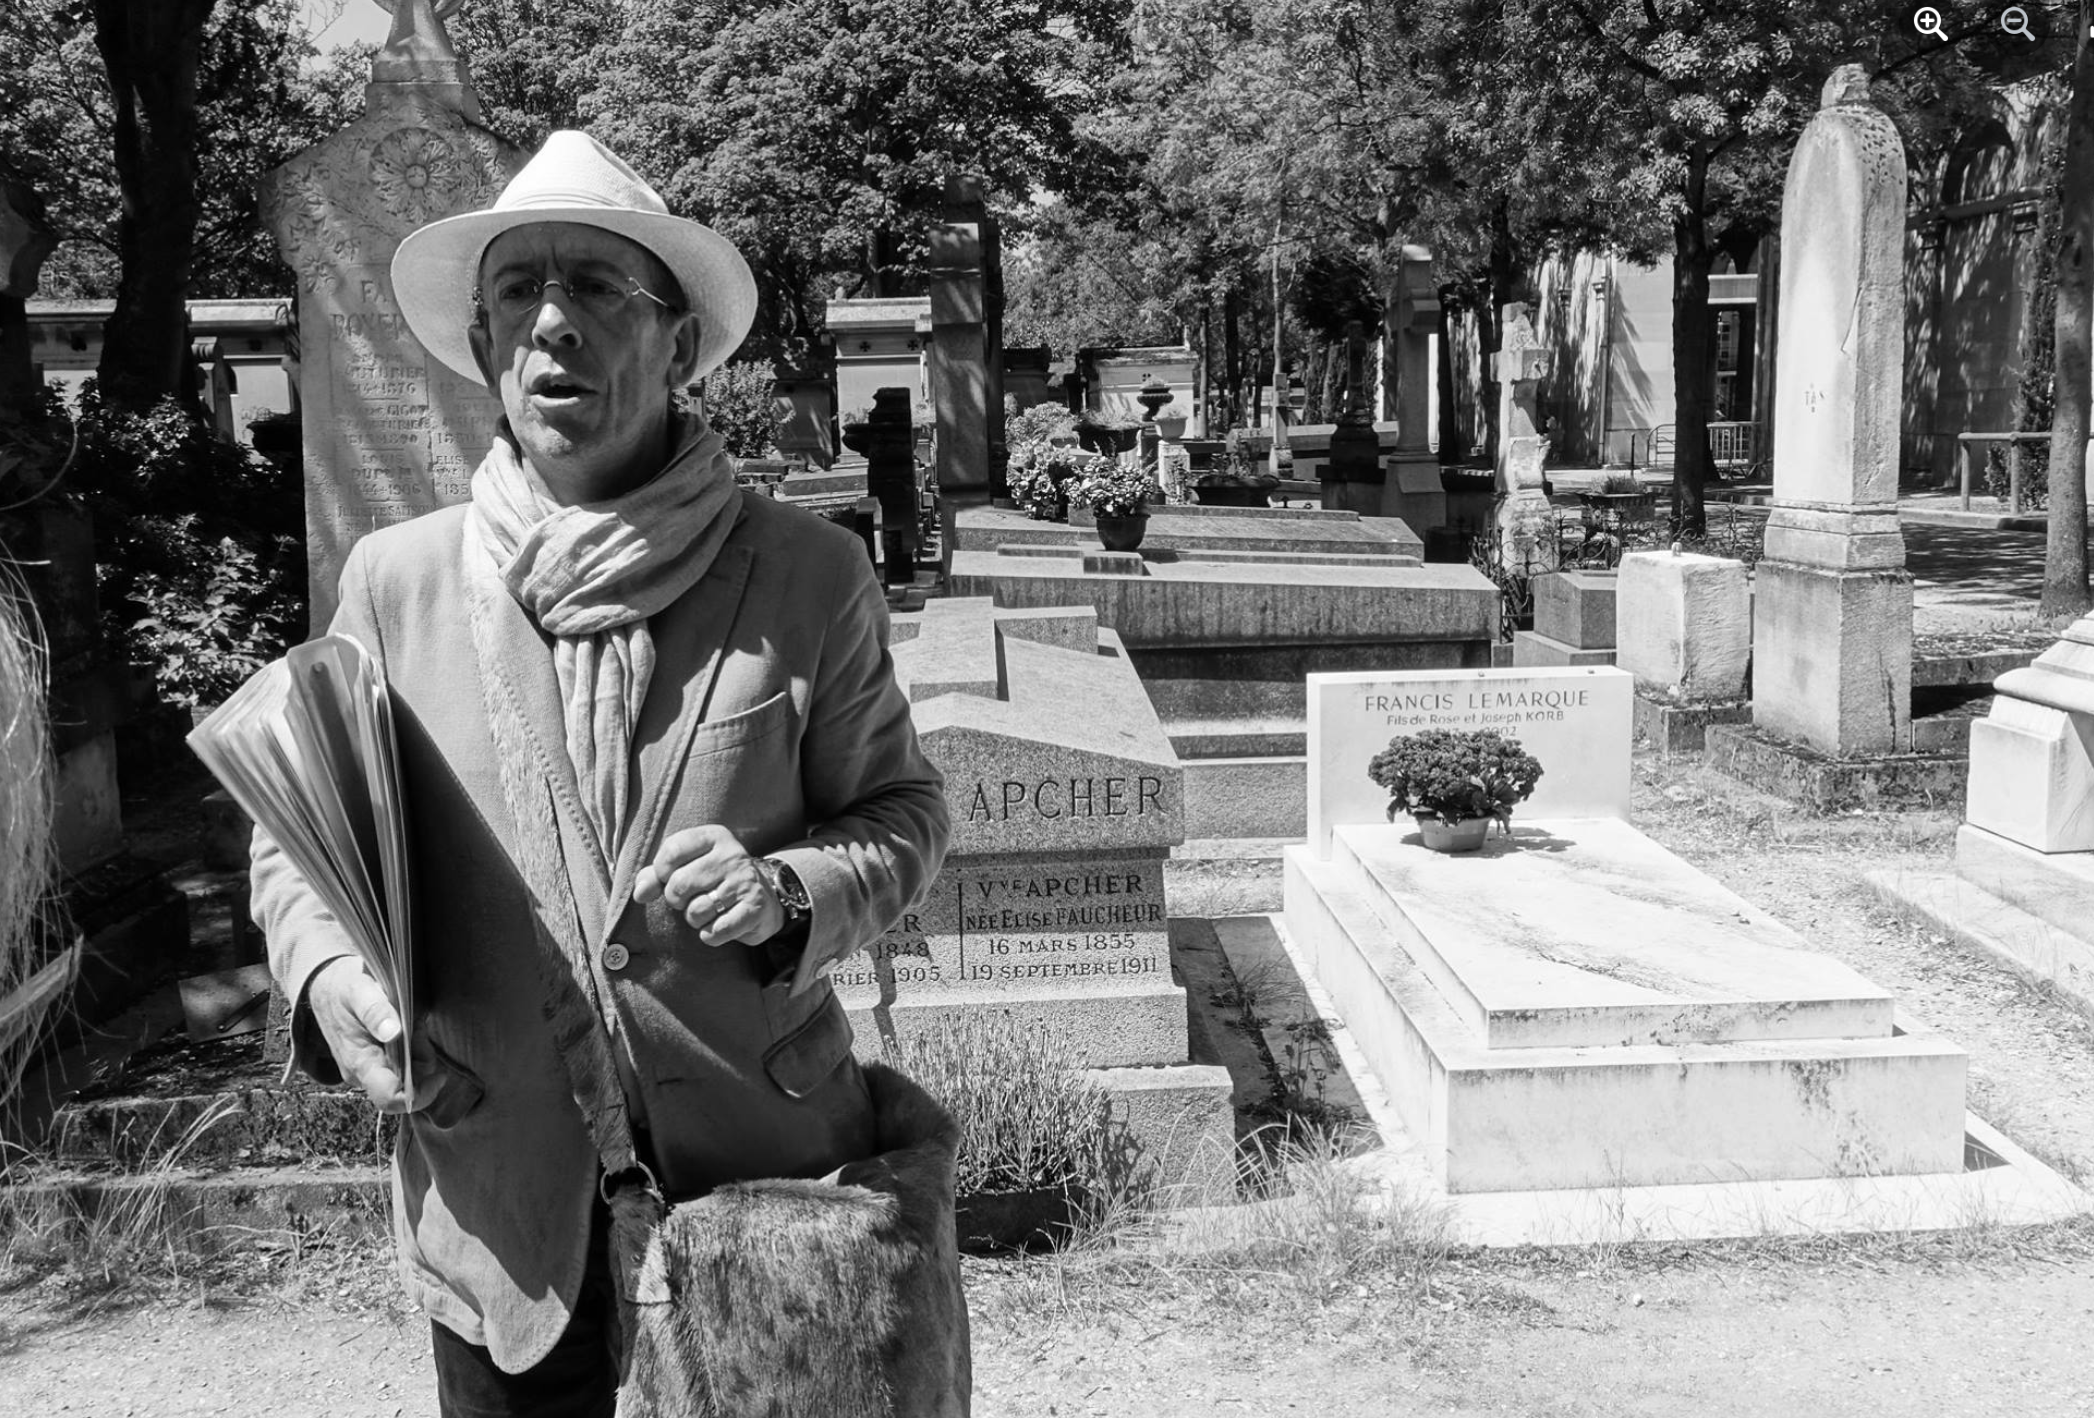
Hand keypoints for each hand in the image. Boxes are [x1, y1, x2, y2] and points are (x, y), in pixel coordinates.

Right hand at [305, 957, 458, 1116]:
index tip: (440, 1074)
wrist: (324, 988)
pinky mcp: (376, 1062)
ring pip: (410, 1075)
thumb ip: (375, 1011)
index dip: (420, 1094)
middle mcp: (364, 1073)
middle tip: (417, 1028)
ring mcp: (370, 1069)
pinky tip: (408, 1027)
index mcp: (360, 1062)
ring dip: (420, 1052)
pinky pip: (405, 1065)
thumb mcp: (359, 991)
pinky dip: (414, 1048)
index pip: (390, 1098)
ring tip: (411, 1023)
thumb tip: (393, 1032)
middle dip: (423, 1062)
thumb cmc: (342, 989)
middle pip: (408, 1087)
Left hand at [632, 824, 784, 945]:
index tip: (670, 878)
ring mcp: (745, 881)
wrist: (763, 898)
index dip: (661, 873)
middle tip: (691, 899)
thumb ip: (655, 875)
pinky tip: (720, 925)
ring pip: (696, 911)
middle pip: (679, 884)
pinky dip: (710, 935)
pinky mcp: (755, 908)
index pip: (670, 852)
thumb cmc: (714, 881)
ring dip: (695, 919)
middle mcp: (732, 855)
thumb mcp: (686, 866)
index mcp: (714, 836)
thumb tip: (639, 893)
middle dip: (677, 900)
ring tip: (709, 910)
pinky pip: (715, 932)